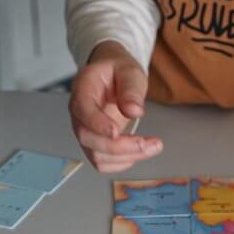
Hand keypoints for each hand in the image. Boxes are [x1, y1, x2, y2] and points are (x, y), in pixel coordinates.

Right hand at [68, 41, 163, 172]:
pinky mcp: (95, 145)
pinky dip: (124, 162)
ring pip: (97, 156)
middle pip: (88, 139)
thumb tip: (133, 110)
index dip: (97, 124)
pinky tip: (141, 151)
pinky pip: (104, 163)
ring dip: (126, 157)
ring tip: (153, 146)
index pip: (83, 110)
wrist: (113, 77)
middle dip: (119, 147)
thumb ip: (131, 88)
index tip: (116, 131)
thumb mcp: (129, 70)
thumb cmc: (118, 71)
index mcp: (83, 90)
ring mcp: (86, 131)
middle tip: (148, 143)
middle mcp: (80, 114)